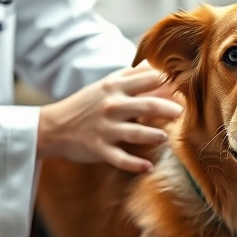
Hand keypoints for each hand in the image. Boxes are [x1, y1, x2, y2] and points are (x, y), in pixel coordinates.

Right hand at [37, 65, 181, 171]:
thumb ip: (131, 77)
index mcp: (114, 88)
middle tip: (181, 112)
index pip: (147, 80)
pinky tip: (148, 167)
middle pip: (147, 106)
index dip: (167, 83)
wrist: (54, 127)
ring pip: (136, 133)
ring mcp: (106, 129)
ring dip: (154, 136)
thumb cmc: (86, 104)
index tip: (182, 87)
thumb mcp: (105, 85)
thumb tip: (158, 69)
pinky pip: (121, 159)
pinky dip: (135, 164)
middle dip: (168, 109)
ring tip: (165, 137)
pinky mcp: (100, 149)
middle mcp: (112, 107)